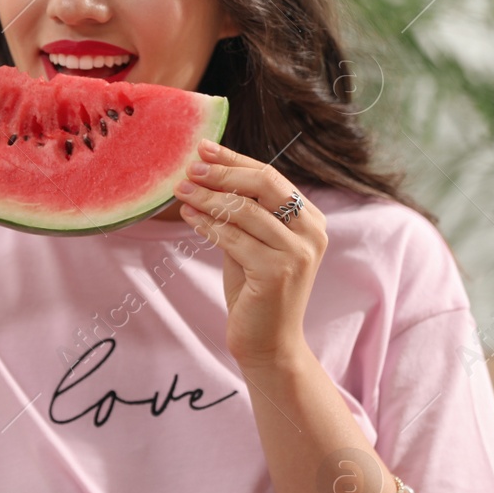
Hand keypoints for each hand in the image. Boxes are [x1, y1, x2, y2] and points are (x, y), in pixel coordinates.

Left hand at [173, 139, 325, 366]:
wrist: (269, 344)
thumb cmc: (257, 293)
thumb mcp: (253, 244)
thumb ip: (242, 214)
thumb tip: (207, 174)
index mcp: (311, 220)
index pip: (271, 177)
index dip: (235, 160)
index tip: (203, 148)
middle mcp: (312, 232)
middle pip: (264, 185)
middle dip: (223, 174)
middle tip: (190, 169)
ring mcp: (298, 253)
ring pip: (245, 211)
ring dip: (208, 198)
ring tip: (181, 191)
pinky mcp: (278, 272)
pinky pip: (234, 238)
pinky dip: (207, 225)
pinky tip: (188, 217)